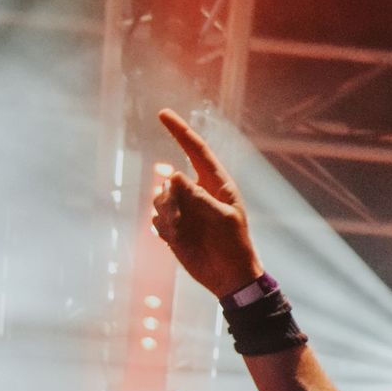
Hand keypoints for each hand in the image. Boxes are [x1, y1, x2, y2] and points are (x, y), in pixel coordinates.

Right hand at [151, 109, 263, 297]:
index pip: (196, 150)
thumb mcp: (223, 218)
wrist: (230, 276)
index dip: (180, 131)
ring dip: (167, 213)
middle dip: (171, 195)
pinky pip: (157, 217)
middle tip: (181, 215)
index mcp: (216, 183)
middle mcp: (197, 192)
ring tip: (182, 230)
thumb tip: (173, 175)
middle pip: (170, 178)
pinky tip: (178, 239)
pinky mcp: (173, 226)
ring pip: (159, 197)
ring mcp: (184, 208)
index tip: (162, 114)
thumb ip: (199, 196)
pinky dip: (164, 227)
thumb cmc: (235, 244)